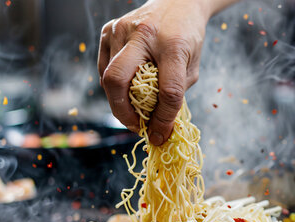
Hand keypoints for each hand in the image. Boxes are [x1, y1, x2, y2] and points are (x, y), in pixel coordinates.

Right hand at [98, 0, 210, 145]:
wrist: (177, 2)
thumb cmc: (186, 38)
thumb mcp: (191, 66)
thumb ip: (175, 94)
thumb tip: (158, 126)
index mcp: (173, 45)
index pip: (168, 91)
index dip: (163, 119)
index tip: (160, 134)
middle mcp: (143, 34)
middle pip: (118, 80)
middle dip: (123, 112)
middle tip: (135, 126)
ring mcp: (121, 30)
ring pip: (108, 77)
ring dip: (118, 102)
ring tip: (132, 111)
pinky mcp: (108, 30)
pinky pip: (103, 67)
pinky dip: (111, 86)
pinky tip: (124, 90)